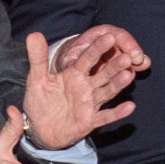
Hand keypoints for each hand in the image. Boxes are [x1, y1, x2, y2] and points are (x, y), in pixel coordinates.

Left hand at [20, 27, 147, 149]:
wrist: (40, 129)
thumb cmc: (40, 102)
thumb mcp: (37, 79)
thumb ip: (37, 58)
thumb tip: (34, 34)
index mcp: (74, 74)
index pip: (87, 58)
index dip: (97, 48)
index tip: (110, 36)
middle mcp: (86, 87)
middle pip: (103, 74)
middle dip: (115, 65)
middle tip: (128, 56)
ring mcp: (90, 103)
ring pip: (107, 92)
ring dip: (118, 84)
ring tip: (128, 75)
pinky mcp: (90, 120)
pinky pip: (106, 116)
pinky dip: (117, 113)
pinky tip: (130, 107)